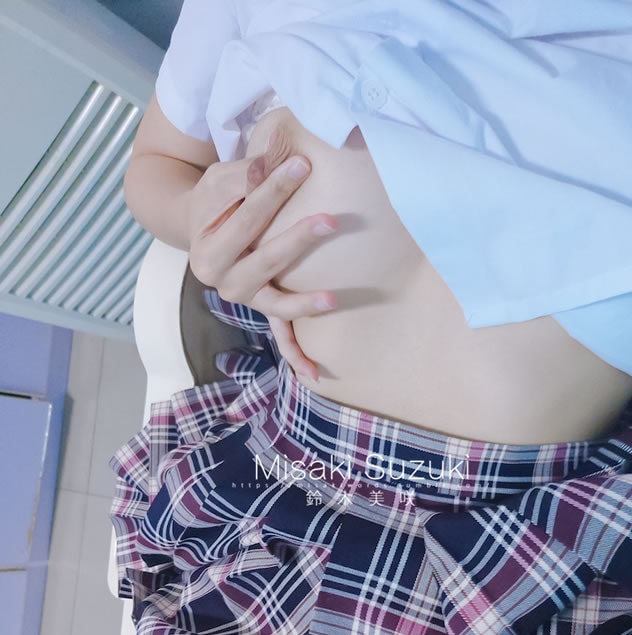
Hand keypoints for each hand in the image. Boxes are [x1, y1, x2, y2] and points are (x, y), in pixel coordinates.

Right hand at [186, 150, 336, 379]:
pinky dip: (296, 355)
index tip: (303, 166)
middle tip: (330, 220)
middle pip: (264, 261)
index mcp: (206, 252)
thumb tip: (264, 166)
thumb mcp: (216, 182)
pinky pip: (280, 335)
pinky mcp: (264, 307)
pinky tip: (315, 374)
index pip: (245, 219)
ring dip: (304, 303)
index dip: (273, 191)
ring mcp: (246, 299)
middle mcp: (222, 282)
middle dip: (297, 240)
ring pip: (276, 304)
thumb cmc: (214, 202)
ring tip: (333, 299)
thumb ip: (241, 176)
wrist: (200, 227)